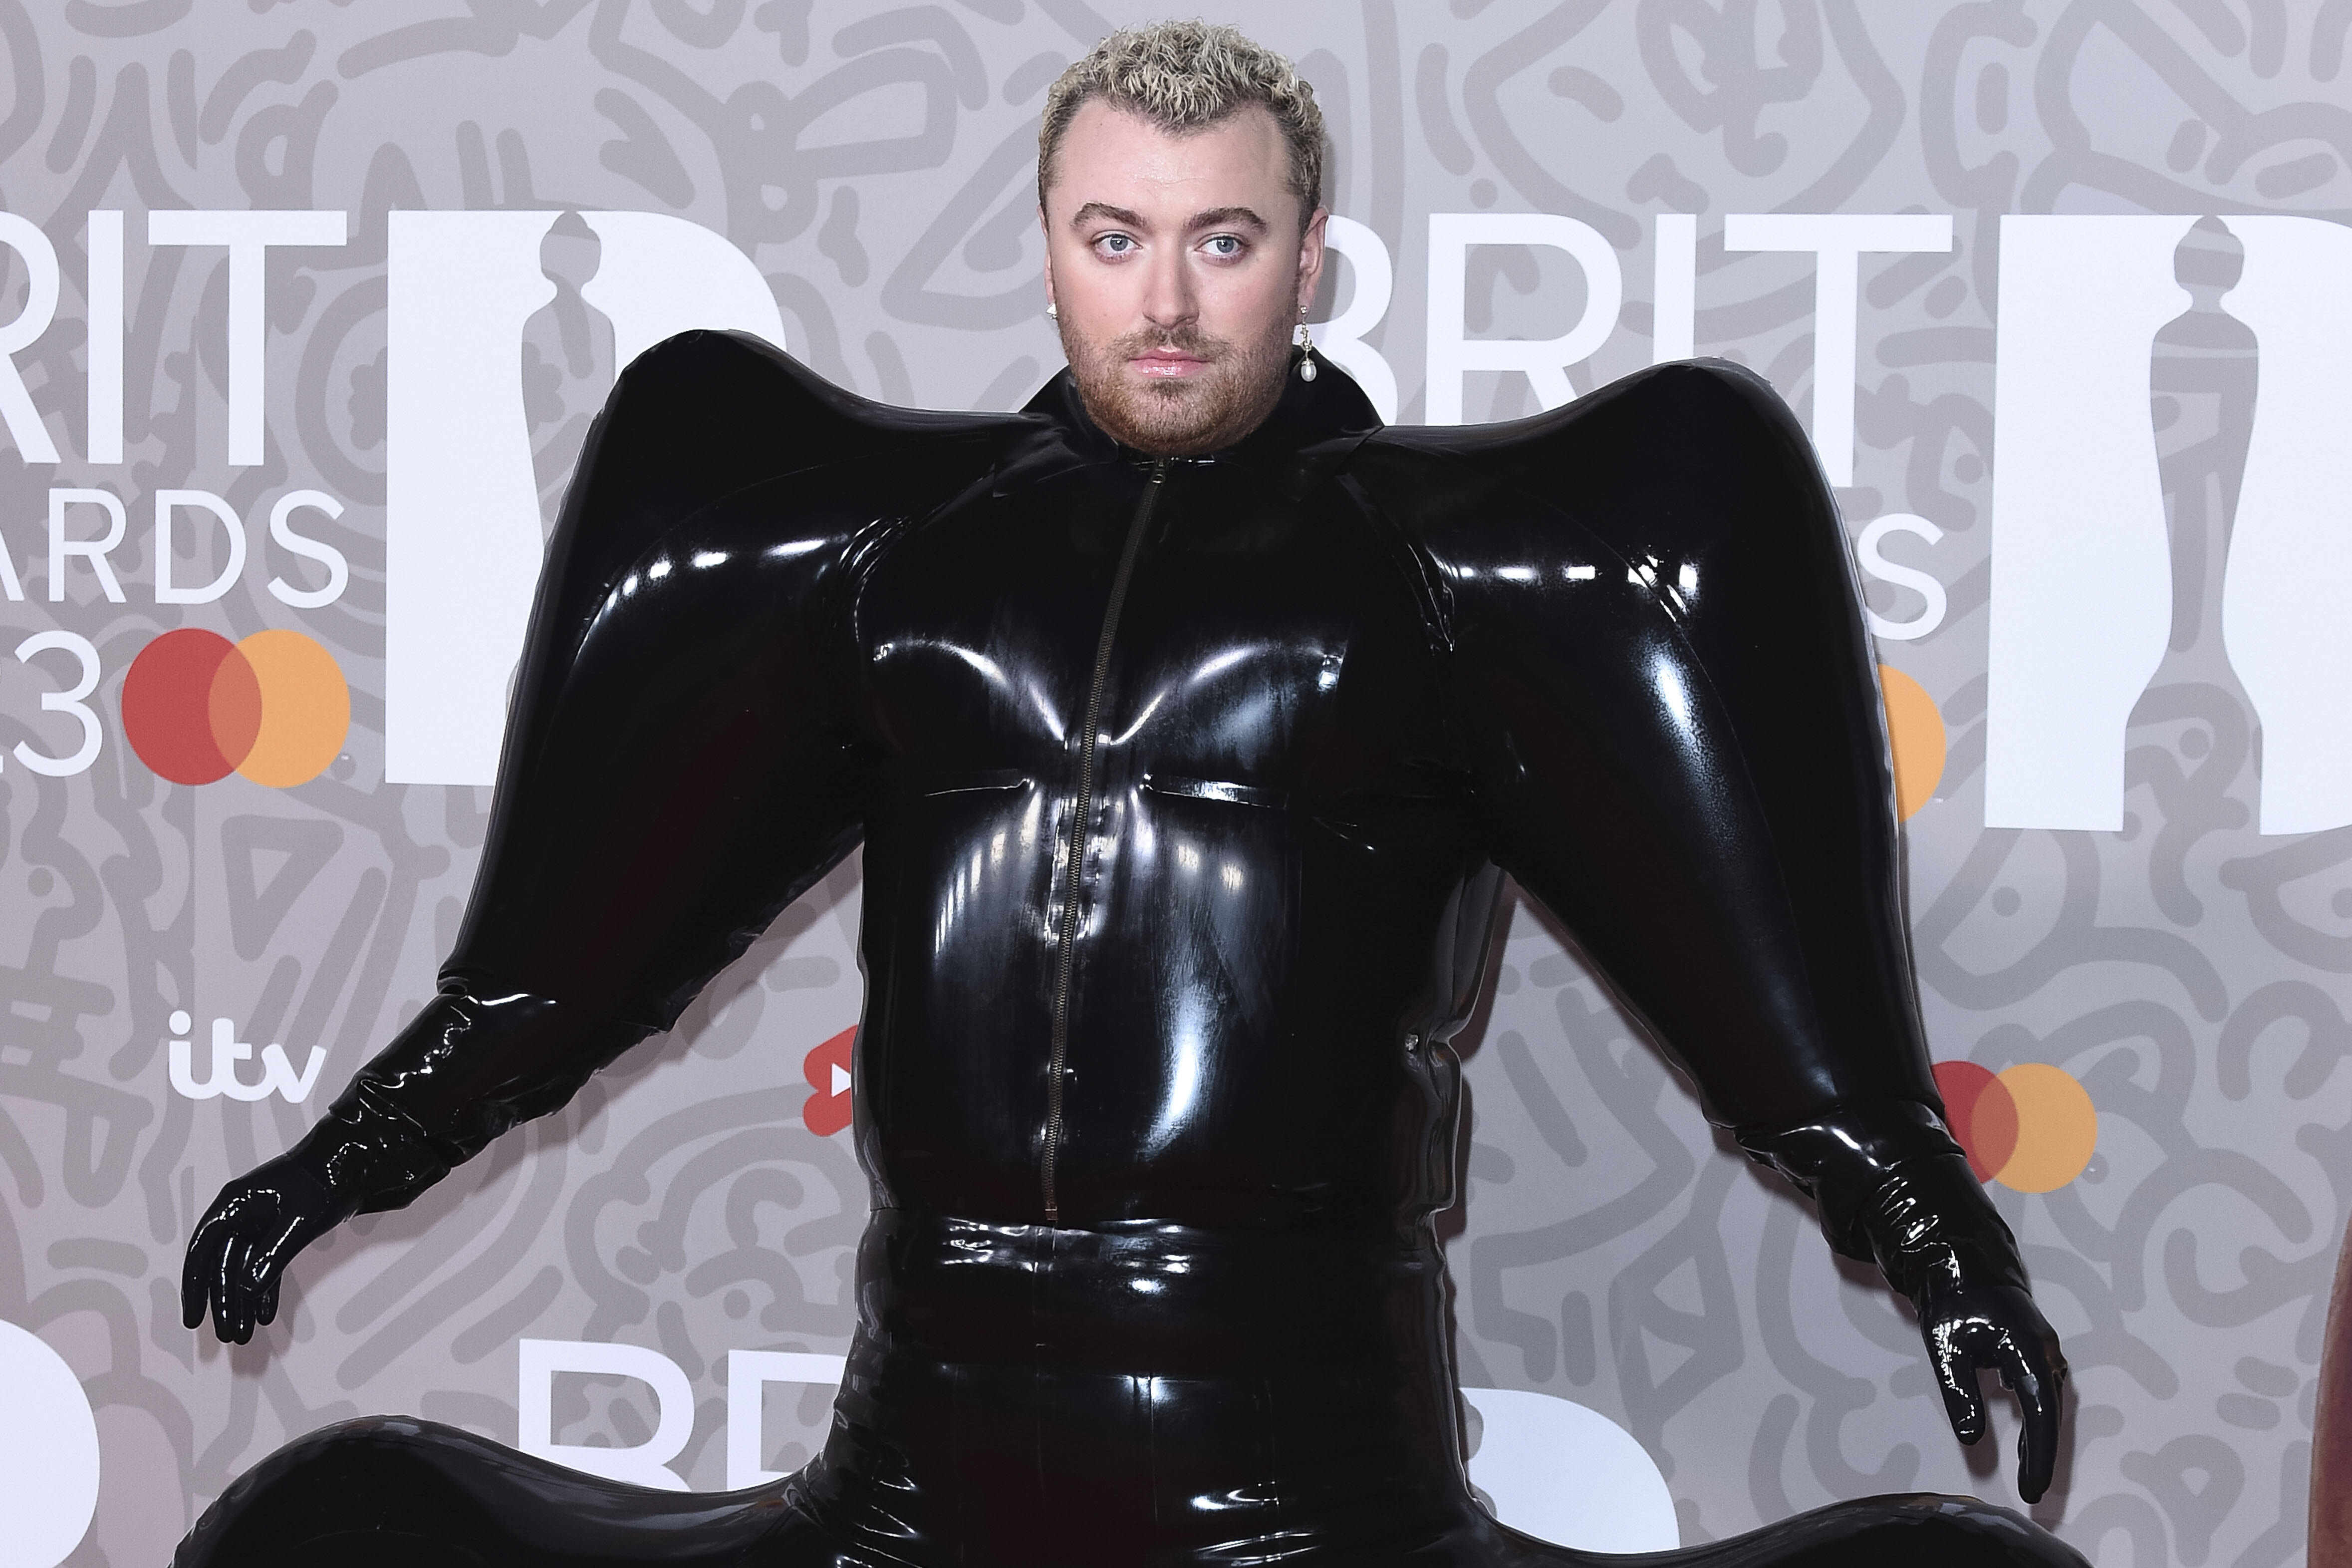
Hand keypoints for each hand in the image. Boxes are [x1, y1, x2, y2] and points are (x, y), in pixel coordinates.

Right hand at [181, 1155, 348, 1343]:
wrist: (358, 1160)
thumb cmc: (326, 1180)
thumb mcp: (299, 1220)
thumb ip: (272, 1255)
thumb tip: (246, 1289)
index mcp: (234, 1203)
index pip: (202, 1249)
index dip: (194, 1285)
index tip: (193, 1319)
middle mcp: (241, 1212)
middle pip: (223, 1265)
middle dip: (225, 1302)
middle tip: (228, 1336)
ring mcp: (260, 1221)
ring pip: (244, 1268)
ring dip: (244, 1300)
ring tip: (244, 1334)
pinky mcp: (280, 1228)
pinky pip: (265, 1264)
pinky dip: (265, 1288)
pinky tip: (264, 1315)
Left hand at [1917, 1278, 2067, 1502]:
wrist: (1960, 1261)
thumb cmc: (1953, 1301)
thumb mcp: (1946, 1348)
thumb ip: (1960, 1393)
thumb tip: (1972, 1438)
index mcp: (2028, 1350)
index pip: (2041, 1413)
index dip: (2038, 1455)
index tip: (2033, 1489)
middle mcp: (2046, 1351)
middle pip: (2051, 1413)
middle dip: (2042, 1455)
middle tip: (2032, 1493)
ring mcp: (2045, 1350)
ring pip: (2048, 1404)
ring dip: (2039, 1439)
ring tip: (2027, 1475)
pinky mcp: (2036, 1351)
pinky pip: (2042, 1393)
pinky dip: (2034, 1420)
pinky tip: (2022, 1443)